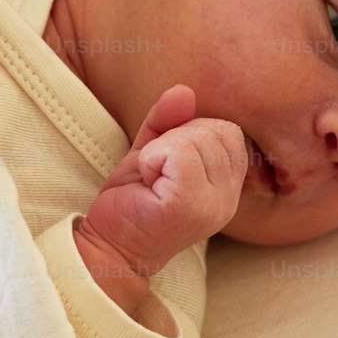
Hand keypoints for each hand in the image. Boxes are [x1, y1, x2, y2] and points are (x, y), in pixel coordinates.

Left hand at [75, 85, 247, 279]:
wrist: (108, 247)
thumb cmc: (132, 203)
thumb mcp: (153, 153)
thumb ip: (170, 122)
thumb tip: (183, 90)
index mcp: (227, 188)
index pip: (229, 132)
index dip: (194, 132)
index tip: (168, 161)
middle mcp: (228, 200)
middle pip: (215, 130)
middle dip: (177, 138)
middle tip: (155, 171)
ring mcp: (211, 205)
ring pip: (196, 139)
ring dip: (162, 150)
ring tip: (150, 179)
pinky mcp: (188, 206)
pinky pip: (179, 154)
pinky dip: (154, 158)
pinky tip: (146, 181)